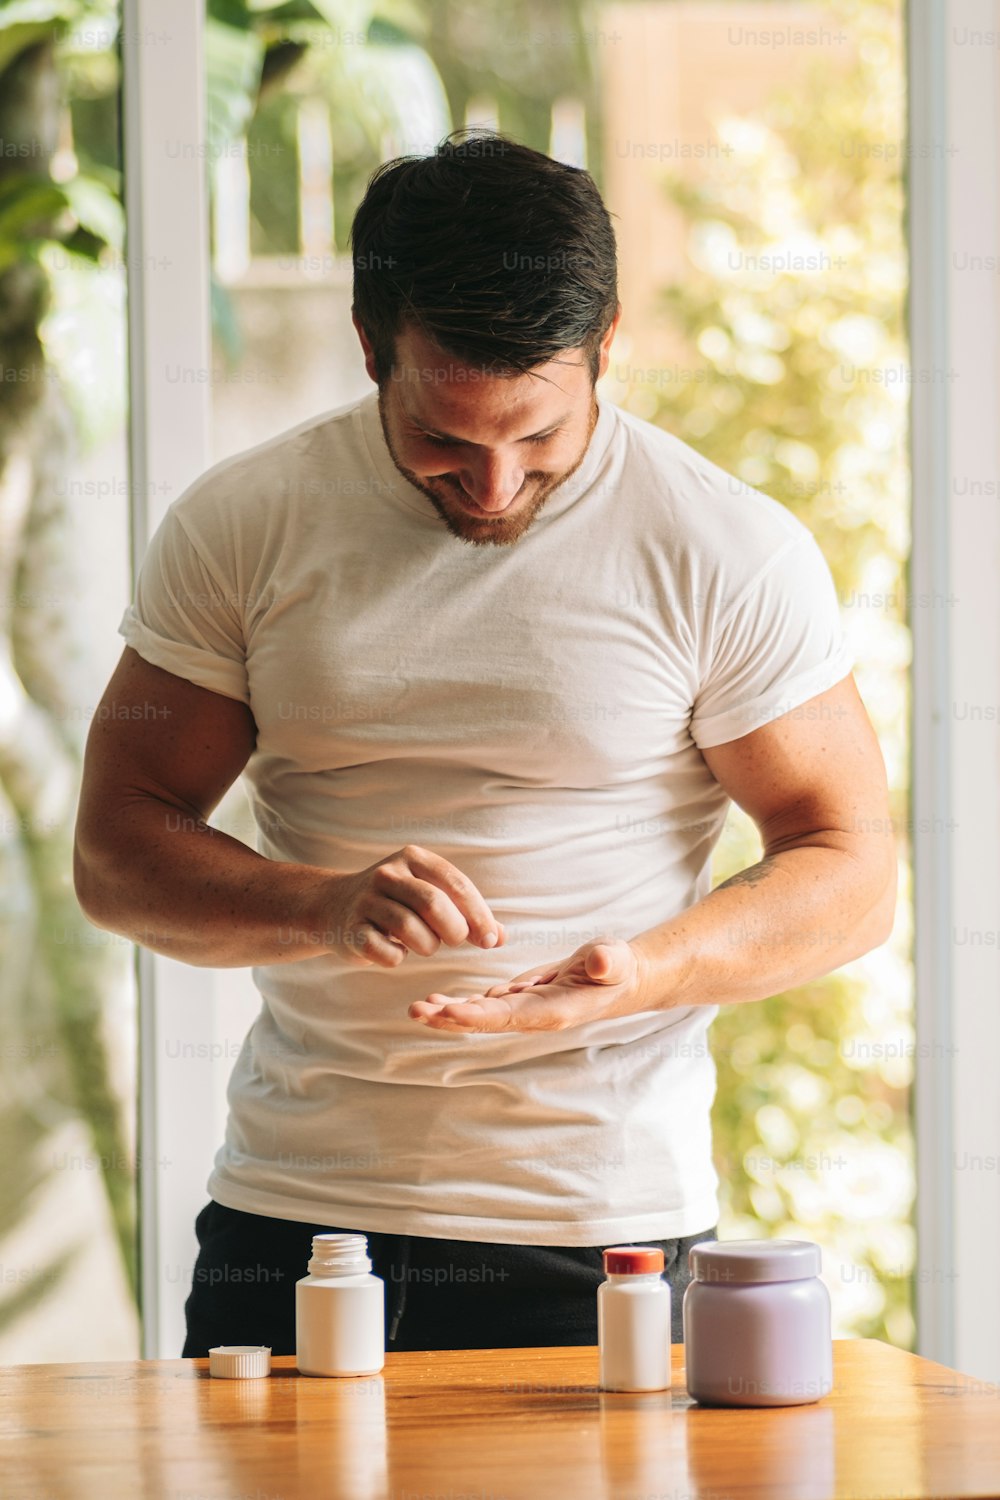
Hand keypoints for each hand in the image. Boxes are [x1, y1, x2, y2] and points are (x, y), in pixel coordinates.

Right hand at [319, 844, 504, 967]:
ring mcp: (365, 900)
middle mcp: (387, 874)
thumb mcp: (430, 895)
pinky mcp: (350, 929)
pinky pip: (384, 952)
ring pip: (409, 929)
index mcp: (413, 858)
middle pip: (433, 903)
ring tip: (425, 945)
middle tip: (454, 941)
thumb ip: (466, 913)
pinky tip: (396, 952)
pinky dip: (397, 958)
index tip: (490, 941)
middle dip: (454, 930)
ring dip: (427, 946)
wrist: (334, 906)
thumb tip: (500, 937)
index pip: (456, 884)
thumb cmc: (397, 902)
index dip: (478, 915)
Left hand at [407, 936, 652, 1033]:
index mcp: (554, 1011)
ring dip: (448, 1014)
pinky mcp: (519, 1002)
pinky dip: (459, 1006)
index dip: (479, 1015)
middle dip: (452, 1018)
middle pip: (486, 1022)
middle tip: (416, 1011)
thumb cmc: (616, 968)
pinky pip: (484, 1007)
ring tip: (418, 1009)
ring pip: (480, 1017)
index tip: (450, 1011)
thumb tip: (599, 962)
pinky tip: (436, 1003)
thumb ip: (607, 962)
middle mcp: (534, 1017)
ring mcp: (525, 1011)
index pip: (511, 1015)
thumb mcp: (615, 960)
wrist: (616, 979)